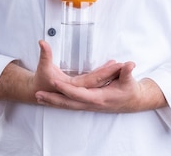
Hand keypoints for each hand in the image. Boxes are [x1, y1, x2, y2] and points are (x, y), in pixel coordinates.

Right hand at [0, 40, 122, 103]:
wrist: (37, 92)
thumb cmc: (40, 80)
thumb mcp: (42, 66)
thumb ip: (45, 54)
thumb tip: (42, 41)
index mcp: (73, 86)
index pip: (93, 79)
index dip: (105, 71)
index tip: (117, 64)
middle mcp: (80, 89)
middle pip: (100, 81)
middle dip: (113, 72)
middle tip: (125, 63)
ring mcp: (81, 89)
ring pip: (100, 81)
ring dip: (110, 73)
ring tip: (122, 63)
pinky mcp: (81, 86)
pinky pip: (96, 81)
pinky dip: (104, 74)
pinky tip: (112, 66)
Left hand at [34, 47, 166, 112]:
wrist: (132, 101)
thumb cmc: (130, 91)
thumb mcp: (129, 81)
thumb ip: (127, 72)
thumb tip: (129, 64)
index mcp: (99, 97)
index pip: (79, 93)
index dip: (67, 88)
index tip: (54, 81)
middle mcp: (91, 103)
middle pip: (68, 103)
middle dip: (53, 99)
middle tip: (38, 94)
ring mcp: (88, 105)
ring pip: (67, 105)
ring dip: (53, 102)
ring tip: (38, 97)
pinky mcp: (87, 103)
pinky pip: (70, 104)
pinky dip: (59, 102)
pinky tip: (50, 100)